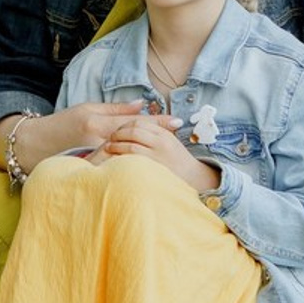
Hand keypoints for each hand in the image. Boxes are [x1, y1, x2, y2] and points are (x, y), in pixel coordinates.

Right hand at [0, 103, 170, 177]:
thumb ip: (114, 110)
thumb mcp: (86, 109)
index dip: (156, 121)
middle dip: (157, 138)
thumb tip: (140, 104)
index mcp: (97, 124)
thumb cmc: (61, 125)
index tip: (178, 122)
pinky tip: (148, 168)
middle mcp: (97, 141)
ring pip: (127, 155)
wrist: (34, 146)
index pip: (132, 122)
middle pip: (134, 140)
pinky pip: (116, 167)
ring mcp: (94, 158)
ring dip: (149, 153)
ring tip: (170, 153)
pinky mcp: (92, 170)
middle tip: (181, 138)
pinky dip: (132, 166)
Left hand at [92, 114, 215, 190]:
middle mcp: (161, 141)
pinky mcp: (153, 167)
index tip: (116, 130)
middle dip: (118, 133)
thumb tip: (134, 129)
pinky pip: (132, 158)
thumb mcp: (170, 143)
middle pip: (133, 130)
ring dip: (116, 145)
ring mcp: (157, 155)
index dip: (124, 125)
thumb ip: (155, 135)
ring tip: (107, 149)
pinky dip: (120, 157)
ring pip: (130, 144)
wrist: (196, 180)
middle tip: (109, 139)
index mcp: (164, 133)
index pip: (140, 122)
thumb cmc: (179, 163)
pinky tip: (113, 160)